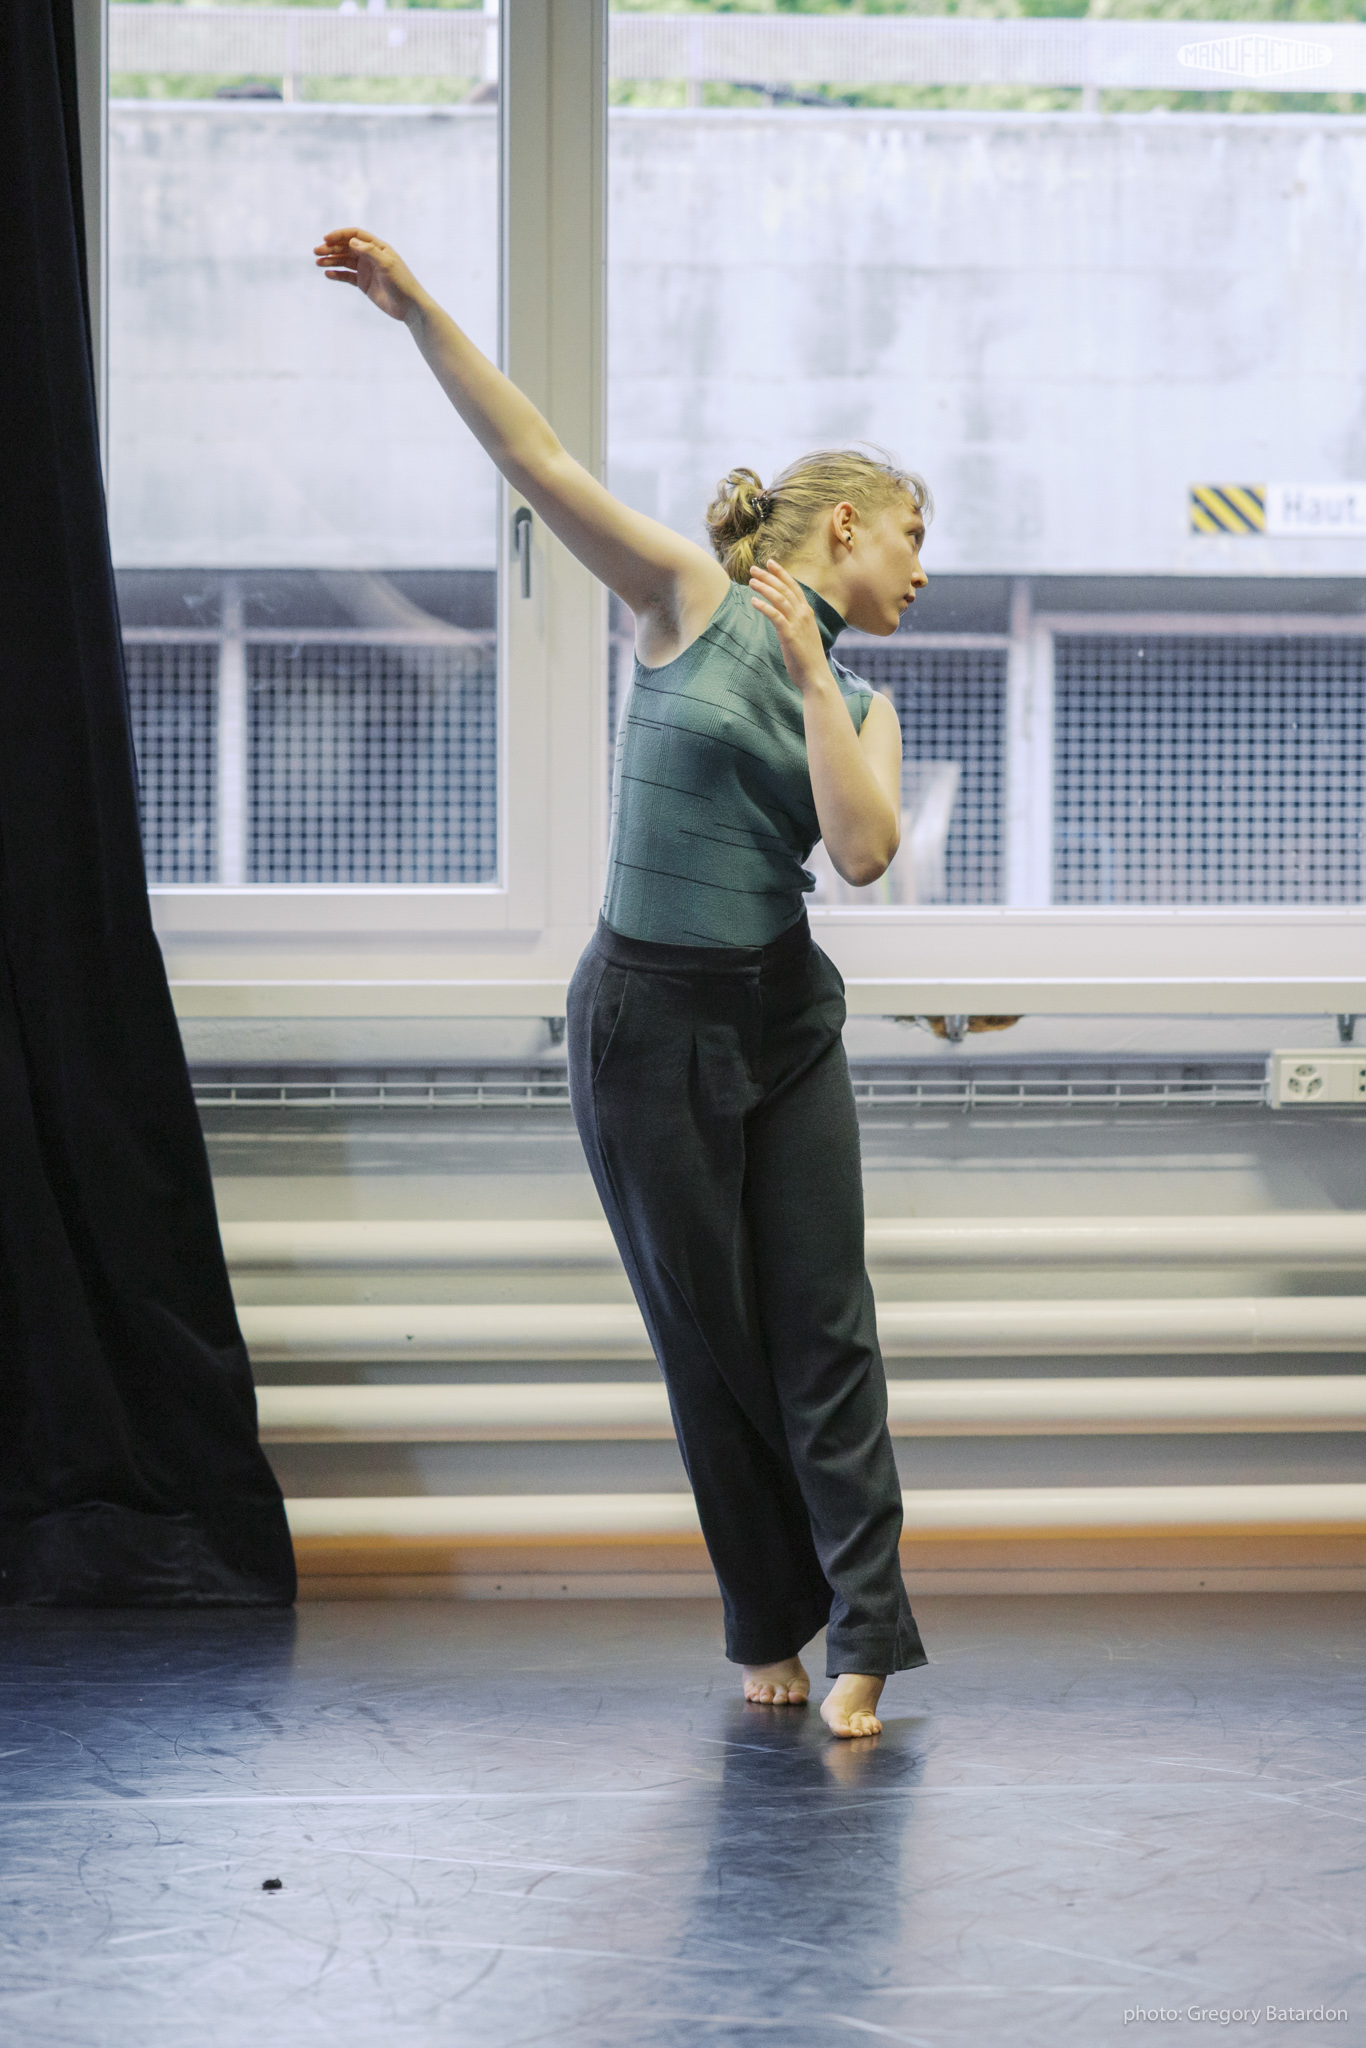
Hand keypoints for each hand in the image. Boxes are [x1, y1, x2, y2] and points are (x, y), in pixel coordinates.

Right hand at [313, 227, 424, 322]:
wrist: (409, 306)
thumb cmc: (402, 283)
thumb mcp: (387, 265)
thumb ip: (369, 252)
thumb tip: (351, 241)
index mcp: (378, 247)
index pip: (355, 235)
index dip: (340, 235)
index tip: (326, 239)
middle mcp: (370, 256)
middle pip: (347, 247)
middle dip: (331, 248)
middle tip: (317, 251)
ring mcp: (366, 270)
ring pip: (345, 261)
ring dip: (331, 260)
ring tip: (318, 262)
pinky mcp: (364, 283)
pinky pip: (347, 276)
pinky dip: (337, 274)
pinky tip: (328, 274)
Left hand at [748, 560, 830, 694]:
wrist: (816, 676)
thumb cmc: (808, 659)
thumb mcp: (803, 635)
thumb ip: (795, 623)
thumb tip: (782, 618)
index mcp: (807, 613)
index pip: (794, 587)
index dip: (782, 573)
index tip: (770, 563)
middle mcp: (804, 615)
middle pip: (785, 588)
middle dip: (769, 576)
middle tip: (753, 569)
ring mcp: (797, 624)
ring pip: (779, 598)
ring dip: (764, 588)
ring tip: (751, 581)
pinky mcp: (790, 635)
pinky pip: (775, 615)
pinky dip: (763, 606)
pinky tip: (753, 602)